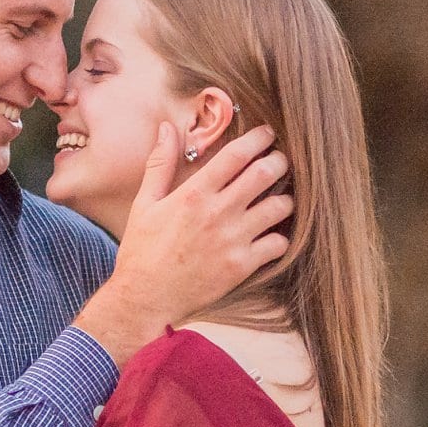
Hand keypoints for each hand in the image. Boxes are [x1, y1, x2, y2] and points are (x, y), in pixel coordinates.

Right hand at [73, 121, 294, 365]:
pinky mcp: (242, 266)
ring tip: (280, 197)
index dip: (258, 139)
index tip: (267, 134)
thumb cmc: (142, 251)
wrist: (144, 298)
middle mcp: (218, 213)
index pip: (236, 155)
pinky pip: (278, 244)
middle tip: (280, 160)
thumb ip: (160, 163)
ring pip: (279, 207)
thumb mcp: (145, 203)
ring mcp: (233, 240)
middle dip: (279, 161)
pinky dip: (280, 236)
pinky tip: (272, 233)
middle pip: (265, 174)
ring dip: (285, 198)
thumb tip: (167, 127)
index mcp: (194, 194)